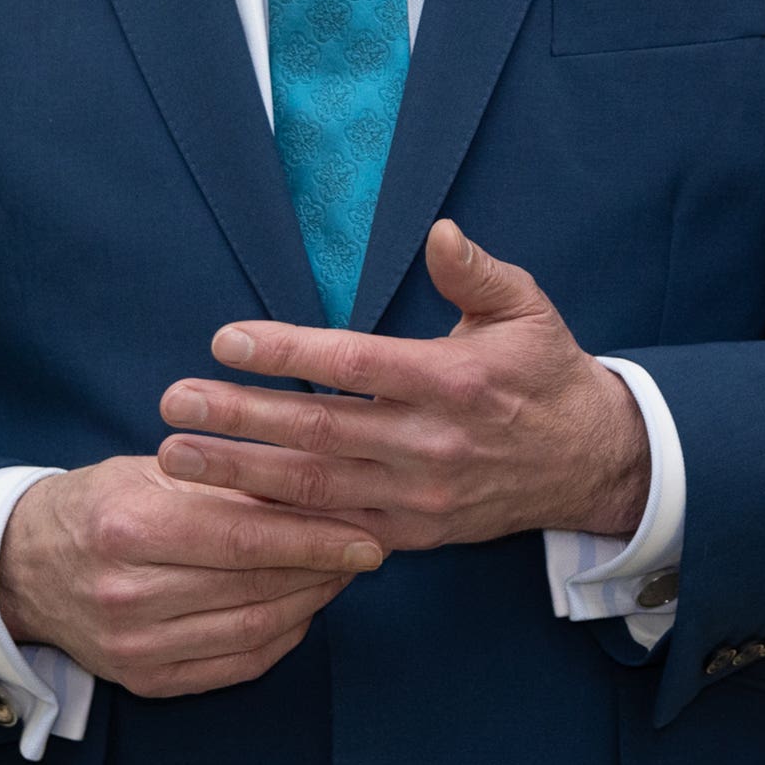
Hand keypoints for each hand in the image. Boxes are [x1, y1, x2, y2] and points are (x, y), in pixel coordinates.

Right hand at [0, 456, 381, 699]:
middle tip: (366, 548)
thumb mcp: (153, 471)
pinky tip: (304, 607)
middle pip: (255, 587)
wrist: (21, 569)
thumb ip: (227, 480)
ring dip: (311, 603)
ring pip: (253, 630)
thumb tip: (318, 482)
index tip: (366, 534)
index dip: (314, 539)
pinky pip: (237, 665)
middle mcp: (128, 596)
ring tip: (341, 573)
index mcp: (128, 530)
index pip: (243, 539)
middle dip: (323, 569)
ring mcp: (135, 648)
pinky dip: (282, 637)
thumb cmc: (99, 505)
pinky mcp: (146, 681)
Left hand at [156, 222, 650, 548]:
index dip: (286, 352)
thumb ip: (476, 272)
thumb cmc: (547, 373)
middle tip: (174, 401)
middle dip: (239, 416)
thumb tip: (439, 232)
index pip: (356, 363)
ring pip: (315, 486)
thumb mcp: (526, 309)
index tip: (225, 340)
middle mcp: (433, 443)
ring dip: (239, 471)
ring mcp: (419, 496)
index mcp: (456, 381)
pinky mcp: (412, 532)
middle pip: (320, 430)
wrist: (589, 461)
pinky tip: (225, 508)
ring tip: (175, 454)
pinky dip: (277, 522)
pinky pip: (333, 531)